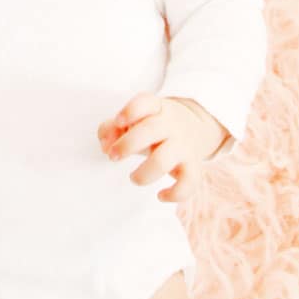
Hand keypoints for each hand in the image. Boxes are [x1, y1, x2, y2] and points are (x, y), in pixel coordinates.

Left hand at [97, 92, 228, 202]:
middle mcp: (171, 125)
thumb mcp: (134, 121)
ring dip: (143, 173)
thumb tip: (105, 145)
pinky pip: (188, 183)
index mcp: (155, 108)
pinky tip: (160, 195)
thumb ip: (112, 128)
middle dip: (127, 144)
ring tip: (133, 178)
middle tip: (113, 156)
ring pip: (164, 160)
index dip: (130, 111)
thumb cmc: (153, 127)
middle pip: (150, 130)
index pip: (145, 103)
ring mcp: (183, 146)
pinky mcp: (193, 167)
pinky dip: (174, 194)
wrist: (194, 129)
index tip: (118, 121)